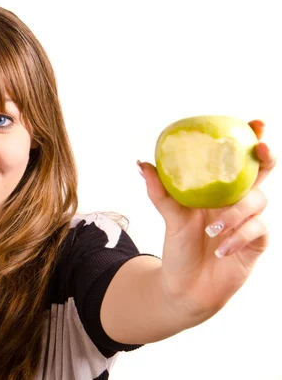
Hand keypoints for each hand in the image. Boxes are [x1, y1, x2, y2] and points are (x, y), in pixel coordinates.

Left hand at [137, 119, 275, 317]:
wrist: (185, 286)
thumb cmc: (179, 246)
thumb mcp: (170, 216)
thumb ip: (160, 190)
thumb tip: (141, 163)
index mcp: (219, 188)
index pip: (239, 159)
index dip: (251, 138)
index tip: (254, 122)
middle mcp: (238, 200)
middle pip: (262, 171)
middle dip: (266, 156)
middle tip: (260, 149)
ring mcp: (250, 220)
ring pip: (258, 201)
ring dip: (236, 213)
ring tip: (212, 229)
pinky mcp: (256, 242)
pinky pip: (257, 230)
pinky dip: (238, 236)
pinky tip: (221, 249)